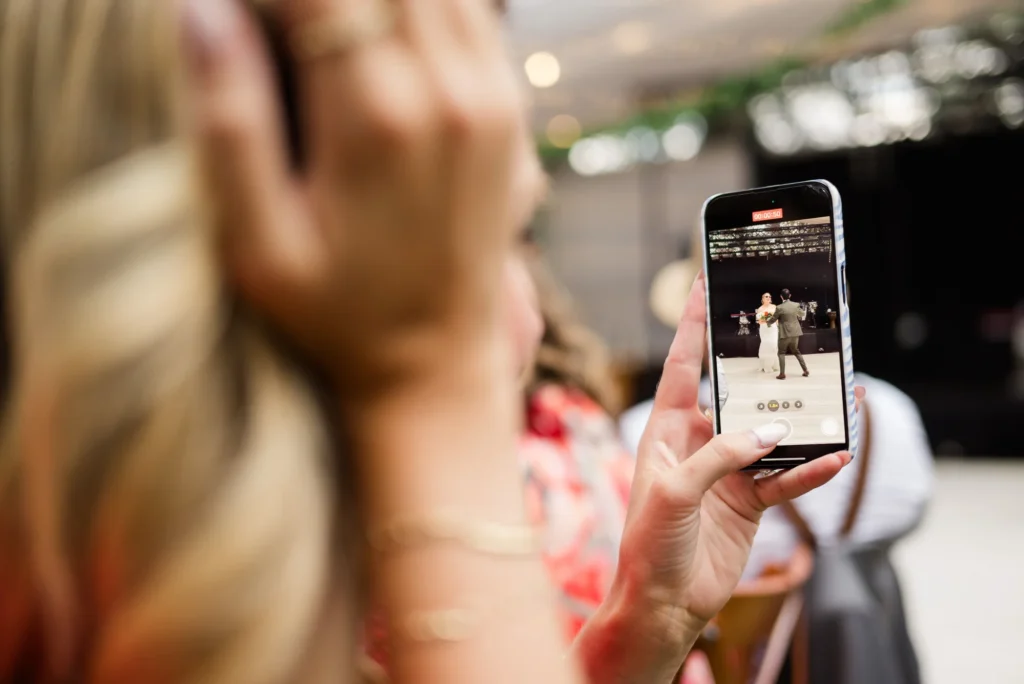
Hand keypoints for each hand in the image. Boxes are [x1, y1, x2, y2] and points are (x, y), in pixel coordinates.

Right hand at [187, 0, 524, 395]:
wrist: (436, 364)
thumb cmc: (336, 315)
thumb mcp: (258, 245)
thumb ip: (228, 124)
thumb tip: (203, 11)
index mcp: (378, 121)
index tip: (240, 18)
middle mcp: (450, 94)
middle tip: (281, 31)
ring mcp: (492, 99)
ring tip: (322, 35)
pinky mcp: (509, 112)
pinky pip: (472, 14)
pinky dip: (422, 7)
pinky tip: (378, 42)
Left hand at [602, 273, 860, 673]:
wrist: (663, 603)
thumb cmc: (649, 543)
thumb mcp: (674, 491)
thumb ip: (720, 456)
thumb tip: (770, 432)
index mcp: (666, 431)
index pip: (682, 368)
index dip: (693, 327)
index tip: (706, 286)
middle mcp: (698, 444)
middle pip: (738, 397)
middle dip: (768, 372)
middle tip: (799, 340)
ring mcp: (727, 472)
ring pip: (772, 436)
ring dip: (805, 422)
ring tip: (843, 401)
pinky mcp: (749, 502)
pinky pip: (787, 479)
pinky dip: (812, 470)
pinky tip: (838, 458)